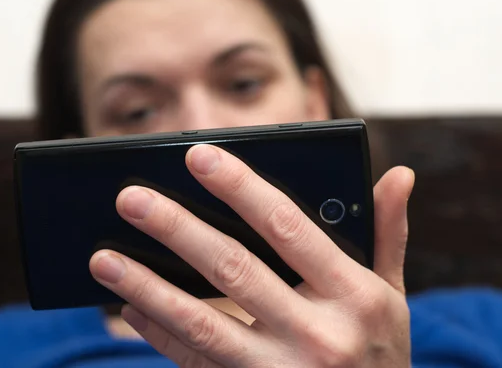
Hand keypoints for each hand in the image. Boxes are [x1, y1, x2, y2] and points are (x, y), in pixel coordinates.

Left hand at [90, 144, 414, 366]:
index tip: (197, 155)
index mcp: (354, 294)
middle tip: (130, 197)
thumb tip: (398, 174)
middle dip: (177, 229)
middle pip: (233, 268)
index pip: (288, 227)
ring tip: (103, 258)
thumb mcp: (393, 296)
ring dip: (147, 287)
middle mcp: (318, 333)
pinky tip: (128, 306)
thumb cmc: (381, 352)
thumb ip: (388, 233)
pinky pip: (195, 362)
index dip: (241, 187)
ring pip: (202, 322)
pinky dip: (158, 333)